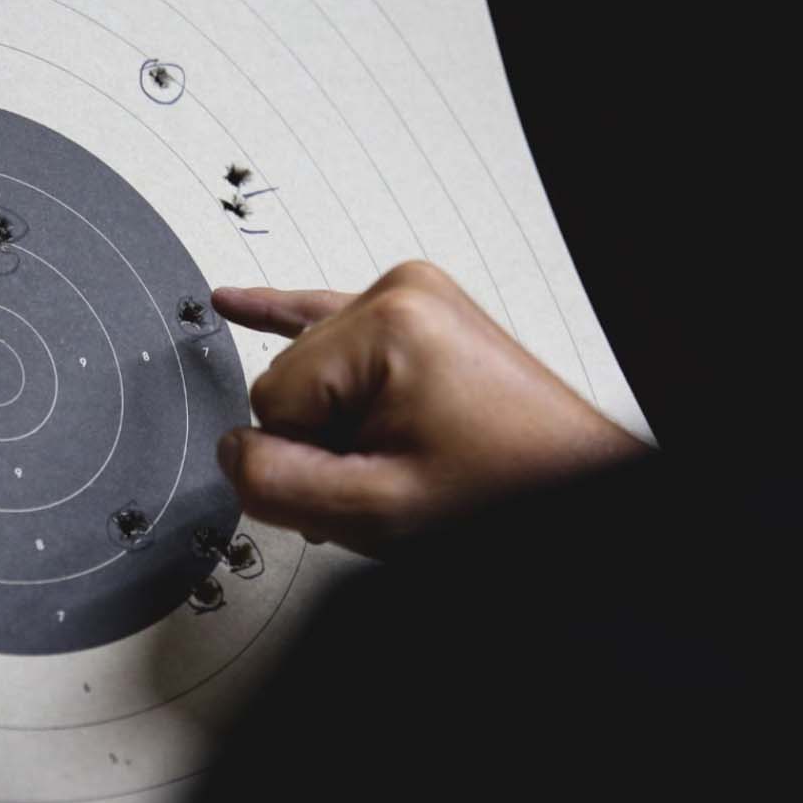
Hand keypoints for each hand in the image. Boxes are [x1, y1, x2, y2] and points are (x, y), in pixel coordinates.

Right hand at [213, 262, 646, 556]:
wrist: (573, 484)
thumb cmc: (503, 494)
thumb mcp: (378, 510)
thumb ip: (279, 484)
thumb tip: (229, 455)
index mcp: (388, 322)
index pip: (272, 397)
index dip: (306, 458)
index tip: (363, 480)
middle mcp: (399, 293)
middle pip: (290, 378)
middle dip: (322, 440)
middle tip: (387, 474)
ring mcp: (411, 299)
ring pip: (308, 368)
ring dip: (336, 424)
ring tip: (397, 452)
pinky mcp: (416, 314)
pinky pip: (325, 311)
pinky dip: (283, 315)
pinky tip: (236, 302)